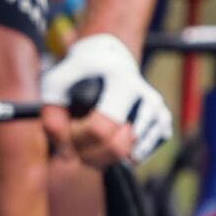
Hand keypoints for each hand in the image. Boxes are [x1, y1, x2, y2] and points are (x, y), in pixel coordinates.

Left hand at [46, 29, 174, 166]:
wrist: (109, 58)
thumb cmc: (79, 73)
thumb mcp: (55, 84)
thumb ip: (52, 117)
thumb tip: (65, 154)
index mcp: (122, 83)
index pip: (100, 129)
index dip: (77, 139)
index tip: (66, 132)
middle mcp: (147, 98)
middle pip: (117, 148)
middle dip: (90, 154)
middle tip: (76, 146)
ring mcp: (159, 112)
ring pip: (131, 155)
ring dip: (104, 157)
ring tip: (91, 140)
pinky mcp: (163, 123)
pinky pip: (141, 154)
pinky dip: (122, 155)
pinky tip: (110, 141)